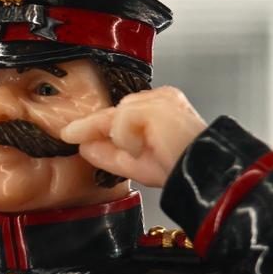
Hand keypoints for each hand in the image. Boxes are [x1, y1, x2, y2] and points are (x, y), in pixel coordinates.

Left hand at [60, 86, 206, 187]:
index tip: (70, 133)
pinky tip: (144, 148)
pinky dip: (127, 138)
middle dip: (98, 128)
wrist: (202, 175)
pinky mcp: (156, 105)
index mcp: (159, 109)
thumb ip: (109, 154)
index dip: (93, 125)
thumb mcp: (136, 164)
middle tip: (82, 138)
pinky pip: (123, 119)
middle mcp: (160, 98)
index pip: (119, 114)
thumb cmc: (180, 169)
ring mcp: (159, 99)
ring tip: (142, 152)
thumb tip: (83, 146)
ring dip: (122, 138)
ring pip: (116, 115)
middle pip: (115, 111)